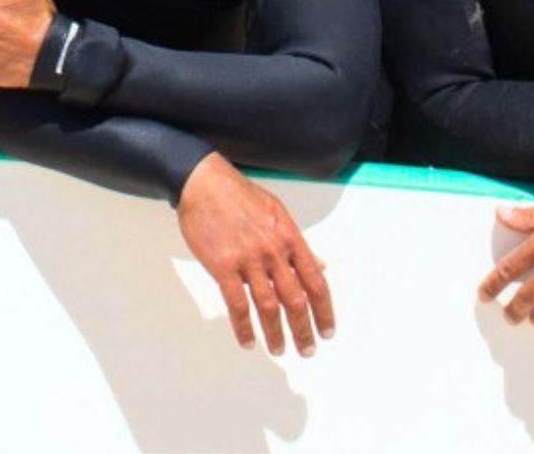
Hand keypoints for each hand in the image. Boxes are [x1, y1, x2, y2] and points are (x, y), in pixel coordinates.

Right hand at [177, 154, 333, 356]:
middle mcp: (274, 251)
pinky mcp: (224, 266)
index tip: (328, 330)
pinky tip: (248, 341)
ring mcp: (249, 260)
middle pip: (296, 300)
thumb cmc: (240, 196)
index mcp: (290, 238)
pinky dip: (243, 327)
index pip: (315, 281)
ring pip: (268, 307)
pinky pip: (237, 305)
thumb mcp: (278, 213)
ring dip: (276, 333)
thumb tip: (321, 265)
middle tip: (308, 350)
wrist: (205, 184)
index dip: (324, 310)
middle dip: (304, 329)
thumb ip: (299, 243)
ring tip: (279, 350)